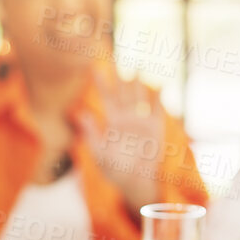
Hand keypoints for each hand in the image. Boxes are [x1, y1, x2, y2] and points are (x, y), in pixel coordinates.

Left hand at [77, 67, 165, 210]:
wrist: (136, 183)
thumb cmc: (115, 171)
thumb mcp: (99, 153)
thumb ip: (92, 133)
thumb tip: (81, 113)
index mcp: (113, 121)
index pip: (106, 96)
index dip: (101, 82)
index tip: (94, 65)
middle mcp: (127, 117)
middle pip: (124, 92)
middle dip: (122, 76)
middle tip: (118, 57)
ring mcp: (142, 121)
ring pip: (140, 97)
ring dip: (139, 83)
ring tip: (138, 67)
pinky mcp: (156, 128)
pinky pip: (157, 109)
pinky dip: (158, 97)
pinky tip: (158, 84)